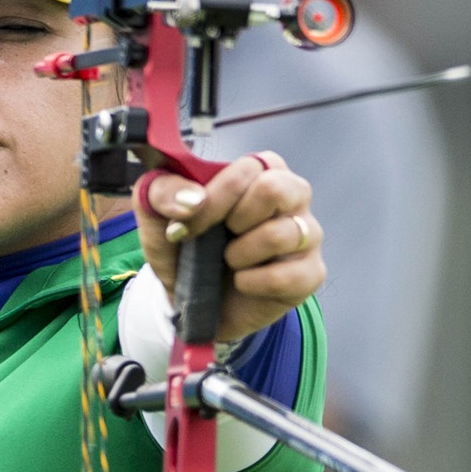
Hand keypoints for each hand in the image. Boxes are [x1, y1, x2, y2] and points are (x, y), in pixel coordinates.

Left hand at [134, 152, 324, 341]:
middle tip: (217, 238)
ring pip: (281, 234)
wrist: (192, 303)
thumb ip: (163, 192)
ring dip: (240, 254)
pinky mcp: (311, 273)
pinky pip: (289, 275)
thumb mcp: (159, 217)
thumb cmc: (184, 248)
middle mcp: (292, 195)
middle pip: (275, 189)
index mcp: (261, 170)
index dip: (215, 198)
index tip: (187, 225)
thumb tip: (192, 199)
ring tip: (230, 261)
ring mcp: (307, 234)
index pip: (248, 168)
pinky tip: (243, 282)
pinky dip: (253, 283)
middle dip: (234, 219)